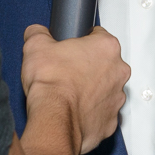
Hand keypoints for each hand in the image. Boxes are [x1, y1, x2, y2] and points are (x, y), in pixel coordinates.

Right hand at [19, 23, 128, 154]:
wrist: (53, 118)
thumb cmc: (51, 83)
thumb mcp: (36, 46)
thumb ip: (38, 33)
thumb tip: (36, 33)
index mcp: (106, 47)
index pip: (99, 36)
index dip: (82, 42)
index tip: (71, 49)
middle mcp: (118, 71)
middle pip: (106, 63)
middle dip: (89, 66)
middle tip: (68, 71)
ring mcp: (117, 98)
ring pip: (106, 89)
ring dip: (92, 90)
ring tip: (70, 93)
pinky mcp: (111, 121)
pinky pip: (102, 113)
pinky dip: (91, 112)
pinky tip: (74, 111)